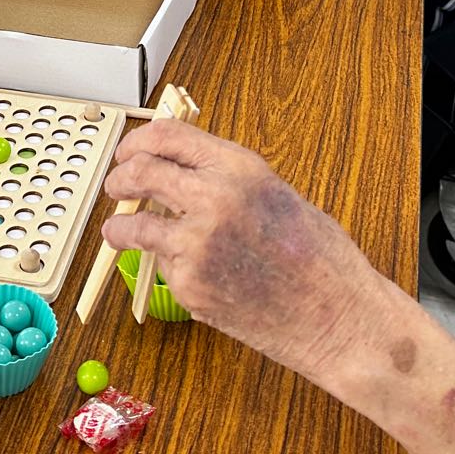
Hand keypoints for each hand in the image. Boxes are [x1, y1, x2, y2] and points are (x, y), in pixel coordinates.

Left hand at [102, 120, 390, 382]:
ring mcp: (196, 245)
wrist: (337, 317)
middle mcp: (212, 199)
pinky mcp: (189, 287)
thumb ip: (229, 180)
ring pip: (134, 227)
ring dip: (120, 229)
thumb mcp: (277, 195)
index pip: (167, 136)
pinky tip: (194, 274)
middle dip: (121, 179)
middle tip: (117, 187)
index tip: (129, 153)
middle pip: (140, 173)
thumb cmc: (322, 259)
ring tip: (118, 233)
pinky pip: (164, 268)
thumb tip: (184, 171)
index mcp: (239, 169)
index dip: (139, 143)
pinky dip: (169, 268)